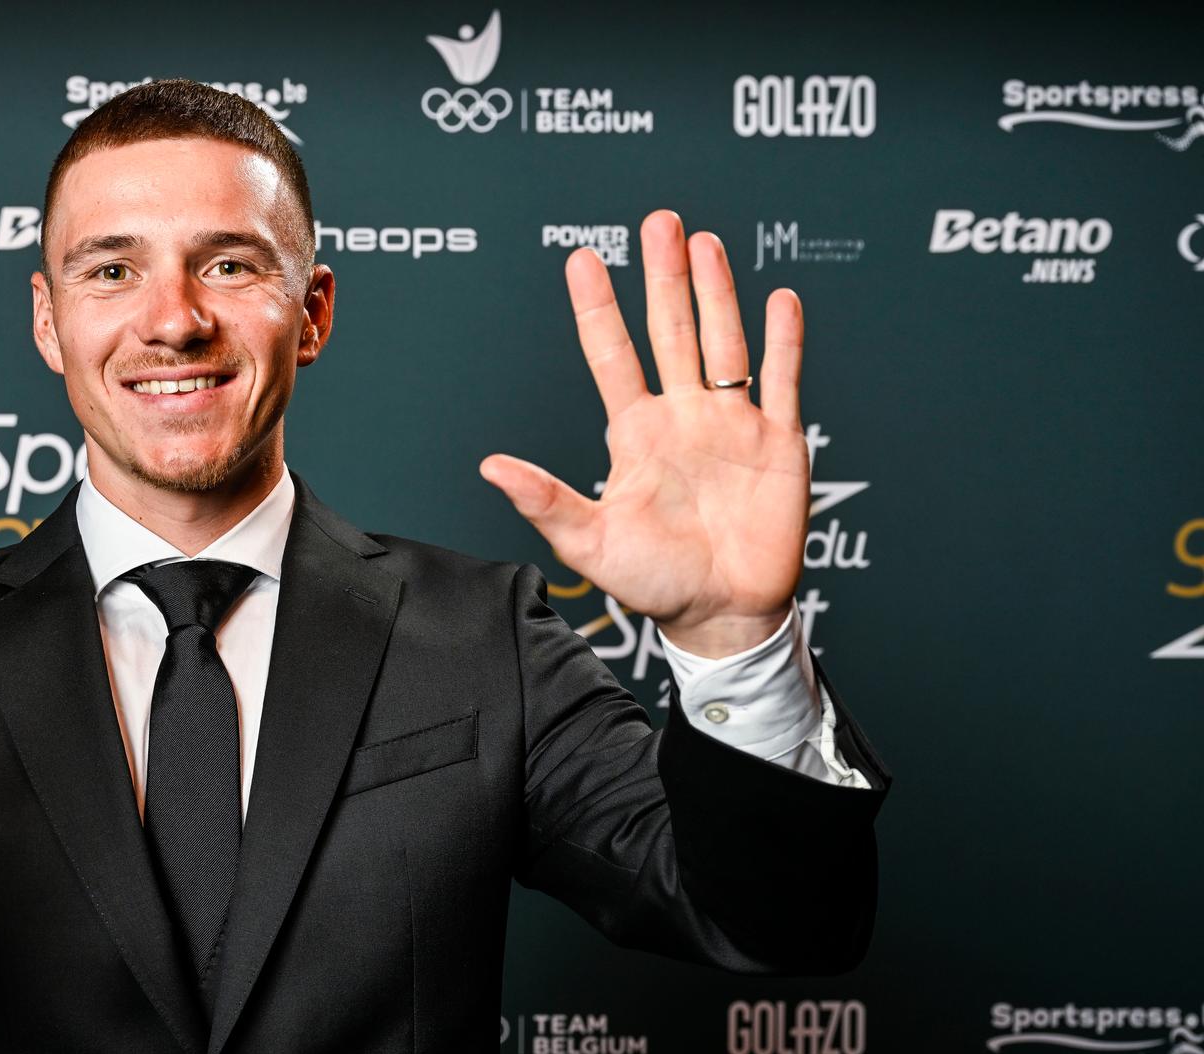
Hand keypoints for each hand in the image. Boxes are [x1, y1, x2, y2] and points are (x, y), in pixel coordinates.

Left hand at [480, 210, 807, 656]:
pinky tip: (780, 299)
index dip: (597, 309)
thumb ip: (545, 499)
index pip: (611, 356)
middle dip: (663, 277)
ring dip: (716, 292)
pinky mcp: (777, 442)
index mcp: (635, 435)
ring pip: (723, 341)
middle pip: (671, 331)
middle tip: (657, 221)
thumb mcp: (590, 543)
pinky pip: (781, 380)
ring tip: (704, 242)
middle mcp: (682, 418)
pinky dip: (783, 340)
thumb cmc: (654, 583)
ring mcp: (730, 425)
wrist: (722, 614)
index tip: (581, 260)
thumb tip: (489, 467)